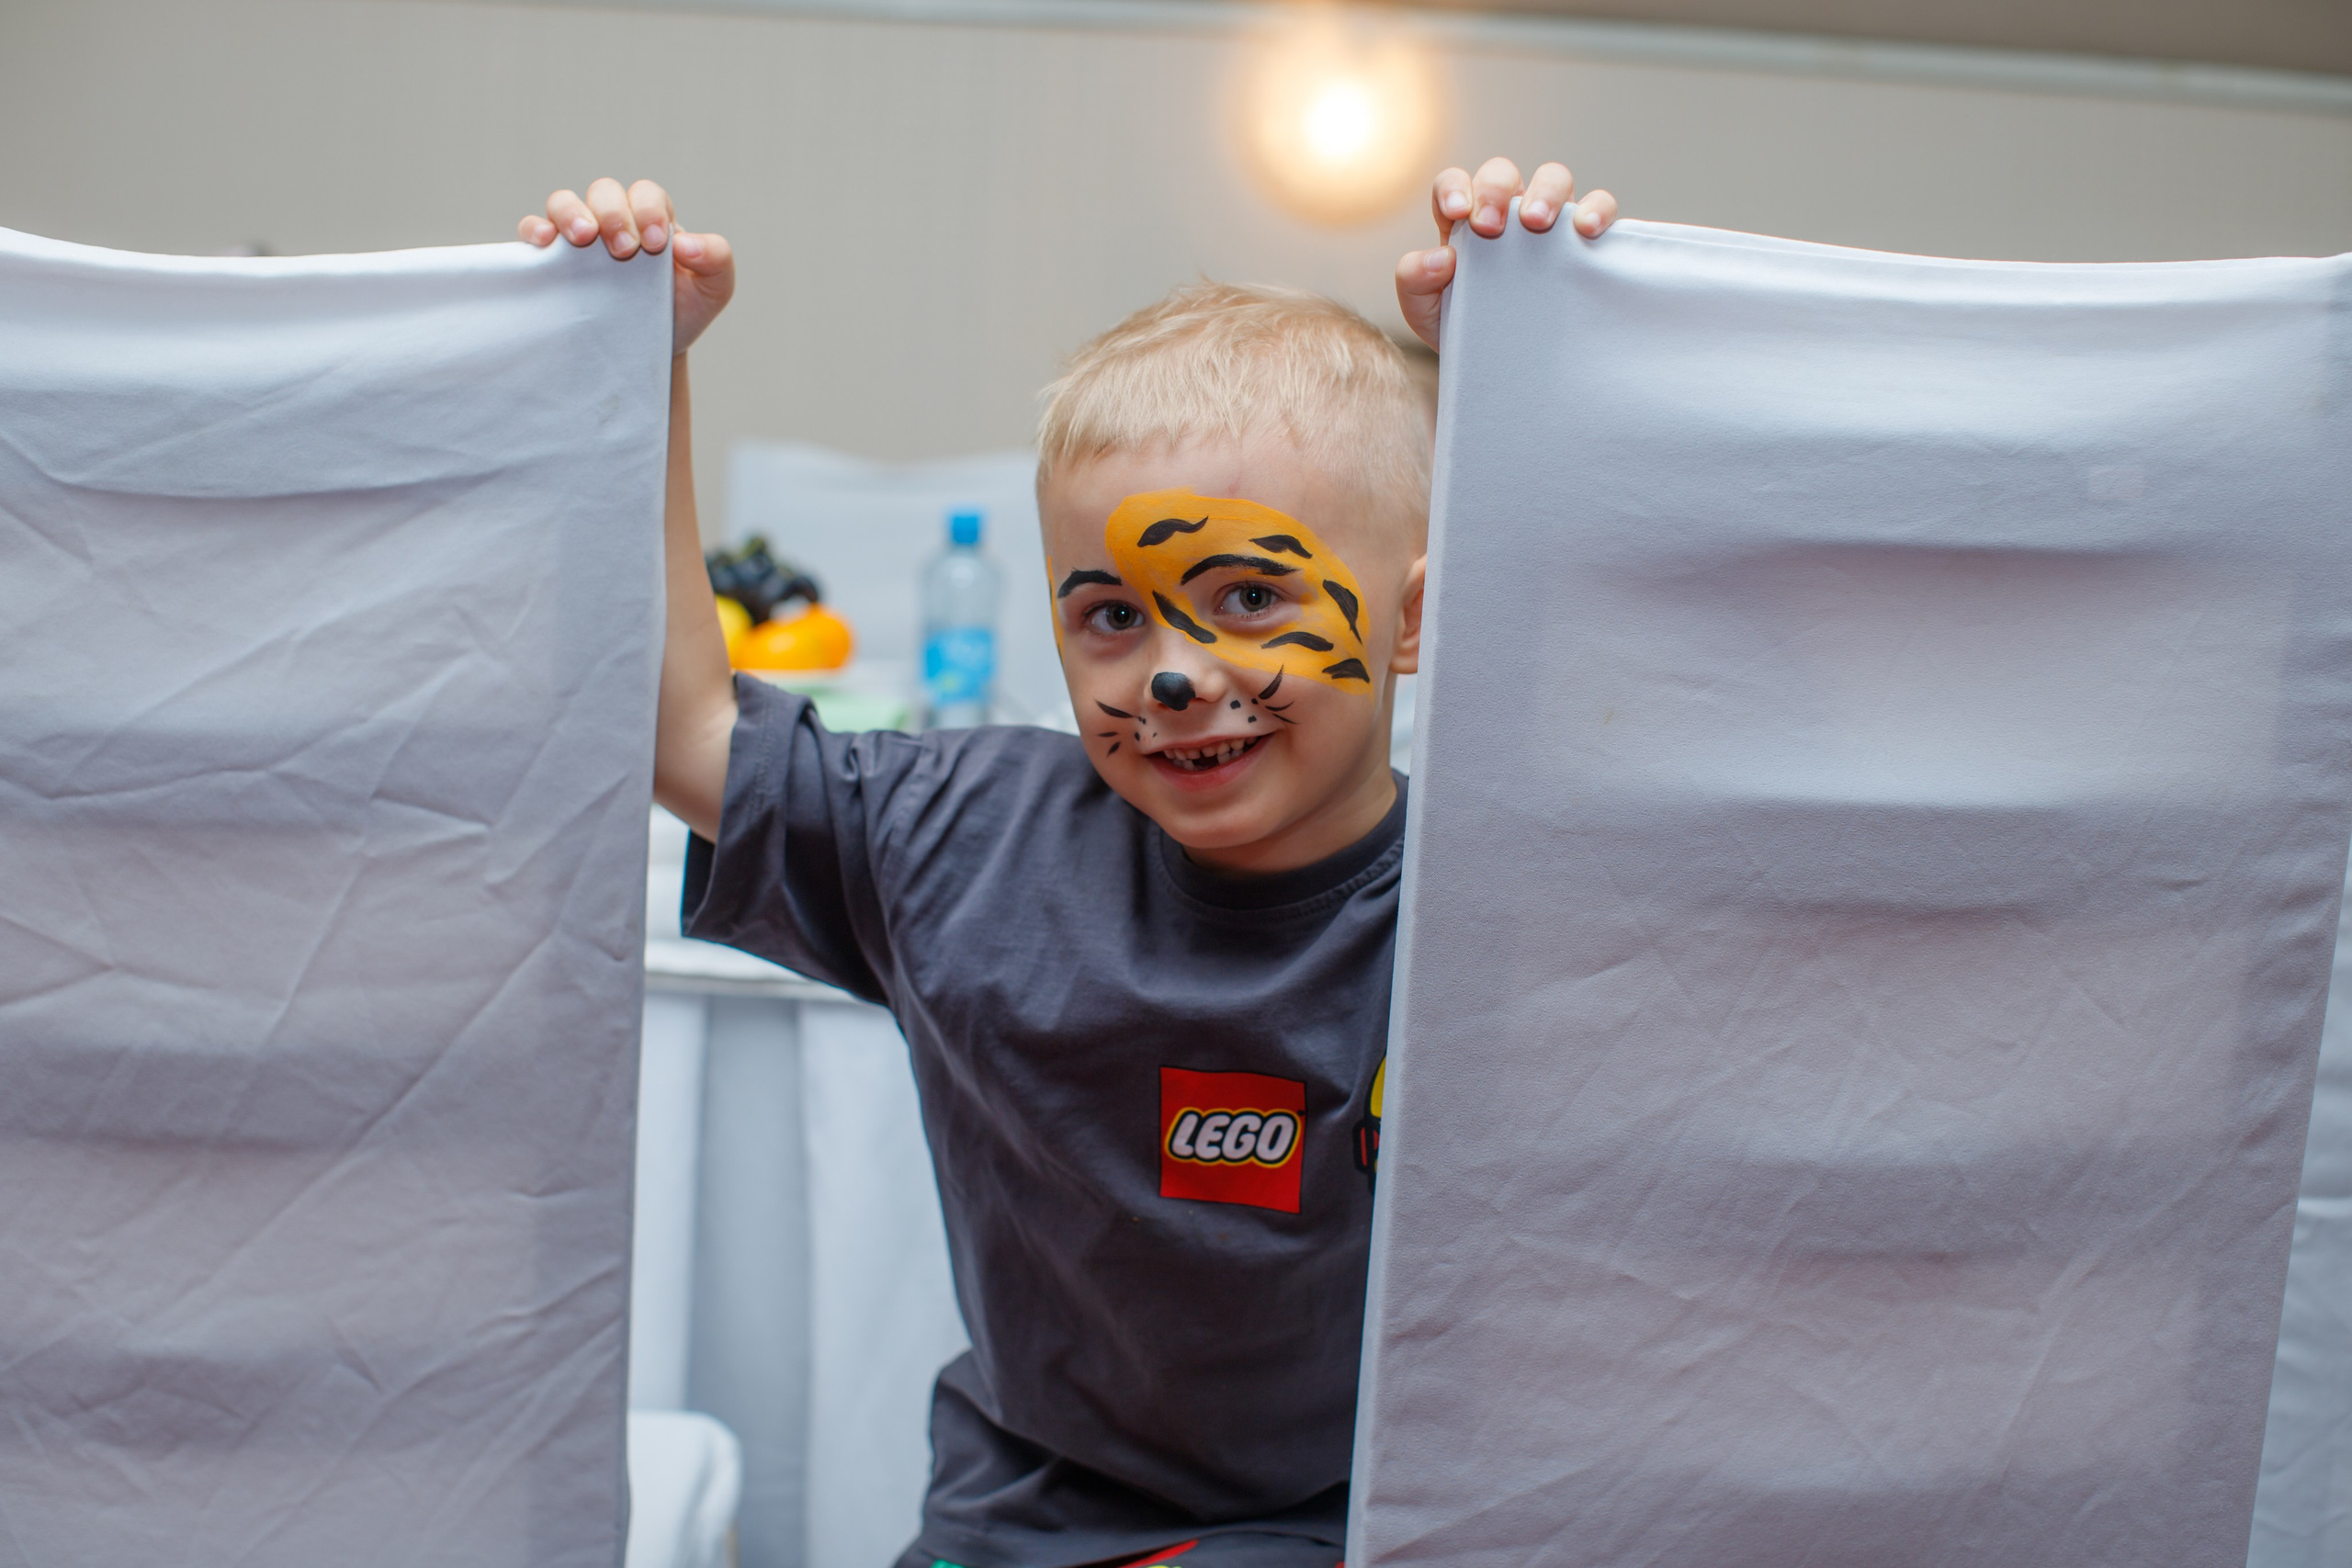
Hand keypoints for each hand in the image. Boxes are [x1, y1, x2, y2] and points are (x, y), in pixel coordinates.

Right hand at [519, 178, 734, 354]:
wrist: (653, 348)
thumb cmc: (683, 310)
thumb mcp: (713, 288)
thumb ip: (716, 258)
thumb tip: (686, 242)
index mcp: (651, 218)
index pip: (645, 194)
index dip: (649, 210)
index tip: (656, 245)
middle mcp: (613, 220)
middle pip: (604, 191)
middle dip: (614, 214)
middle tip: (624, 250)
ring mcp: (580, 237)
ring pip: (564, 202)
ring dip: (571, 213)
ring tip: (584, 237)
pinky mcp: (552, 259)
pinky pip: (533, 229)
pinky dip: (535, 228)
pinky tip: (545, 244)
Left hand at [1394, 158, 1617, 349]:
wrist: (1502, 365)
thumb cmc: (1460, 327)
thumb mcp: (1424, 310)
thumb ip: (1414, 281)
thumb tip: (1442, 257)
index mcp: (1464, 220)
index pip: (1455, 182)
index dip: (1455, 187)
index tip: (1457, 213)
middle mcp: (1507, 212)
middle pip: (1503, 173)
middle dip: (1495, 190)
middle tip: (1490, 227)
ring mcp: (1549, 222)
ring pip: (1554, 178)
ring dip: (1546, 192)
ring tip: (1537, 223)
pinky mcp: (1584, 240)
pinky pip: (1600, 206)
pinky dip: (1598, 208)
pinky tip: (1588, 230)